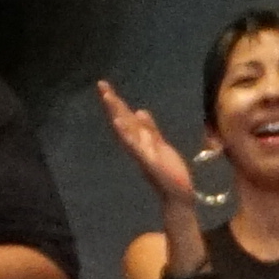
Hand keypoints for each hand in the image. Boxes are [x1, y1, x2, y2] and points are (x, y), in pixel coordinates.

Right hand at [95, 83, 204, 213]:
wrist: (176, 193)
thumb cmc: (168, 171)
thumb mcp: (160, 145)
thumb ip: (150, 129)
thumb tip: (140, 111)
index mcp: (140, 140)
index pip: (126, 117)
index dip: (116, 102)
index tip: (104, 85)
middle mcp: (137, 145)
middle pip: (122, 120)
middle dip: (112, 103)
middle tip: (101, 85)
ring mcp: (141, 153)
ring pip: (126, 131)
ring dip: (117, 115)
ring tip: (109, 98)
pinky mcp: (148, 162)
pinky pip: (135, 147)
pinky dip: (127, 136)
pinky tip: (120, 124)